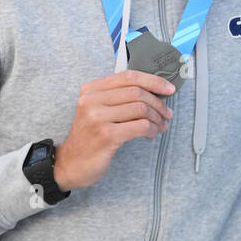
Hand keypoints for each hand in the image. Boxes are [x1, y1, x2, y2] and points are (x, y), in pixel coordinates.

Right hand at [54, 70, 174, 189]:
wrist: (71, 164)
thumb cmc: (91, 137)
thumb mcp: (98, 110)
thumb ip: (119, 97)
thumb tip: (155, 91)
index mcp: (91, 89)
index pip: (129, 76)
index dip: (154, 81)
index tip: (169, 89)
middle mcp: (91, 100)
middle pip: (138, 92)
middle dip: (159, 104)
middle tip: (167, 114)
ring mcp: (97, 117)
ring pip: (142, 108)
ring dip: (157, 118)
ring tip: (160, 126)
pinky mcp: (106, 135)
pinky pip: (141, 126)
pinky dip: (152, 129)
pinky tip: (151, 134)